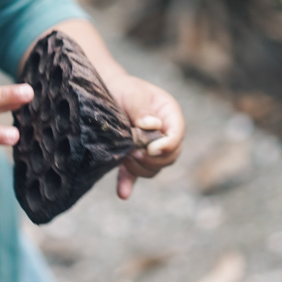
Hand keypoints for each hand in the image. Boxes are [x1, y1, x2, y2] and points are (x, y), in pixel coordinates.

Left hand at [103, 74, 184, 199]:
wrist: (104, 91)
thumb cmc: (123, 89)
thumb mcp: (132, 93)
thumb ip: (142, 108)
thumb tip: (153, 125)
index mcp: (169, 115)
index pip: (177, 135)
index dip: (166, 145)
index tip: (150, 148)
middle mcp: (164, 134)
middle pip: (169, 157)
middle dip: (152, 159)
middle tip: (133, 151)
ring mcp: (149, 148)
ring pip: (154, 168)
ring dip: (139, 167)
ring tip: (123, 155)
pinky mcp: (133, 157)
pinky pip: (134, 174)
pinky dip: (128, 183)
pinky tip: (122, 193)